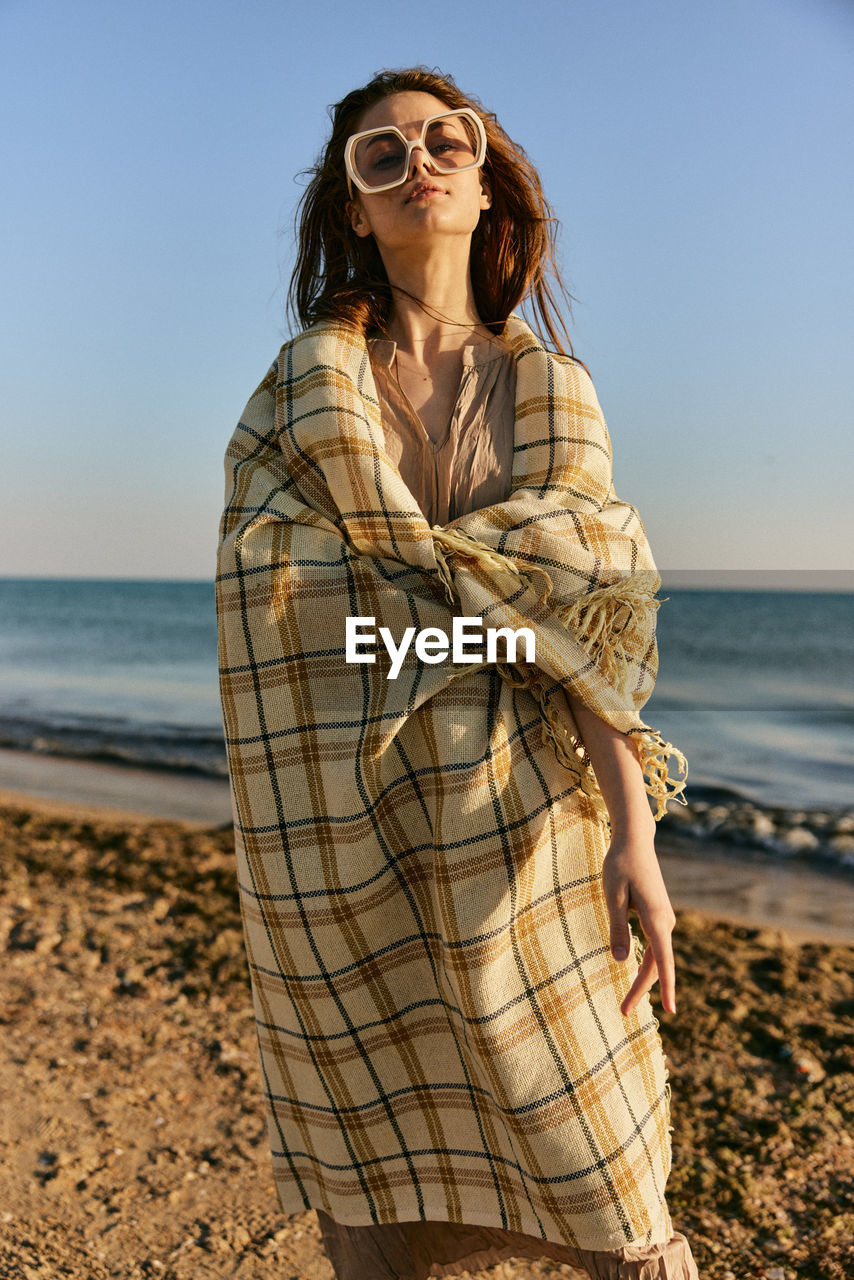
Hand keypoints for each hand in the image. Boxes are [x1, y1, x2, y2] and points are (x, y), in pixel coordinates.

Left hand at [602, 831, 676, 1017]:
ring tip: (627, 1002)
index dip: (666, 988)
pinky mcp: (658, 915)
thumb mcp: (612, 896)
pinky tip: (637, 975)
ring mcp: (664, 919)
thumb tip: (621, 962)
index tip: (670, 1012)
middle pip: (657, 964)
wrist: (635, 841)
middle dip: (641, 989)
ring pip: (657, 957)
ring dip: (644, 979)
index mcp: (655, 919)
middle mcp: (665, 921)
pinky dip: (647, 964)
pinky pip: (655, 947)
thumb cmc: (620, 864)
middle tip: (623, 1012)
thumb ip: (617, 928)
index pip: (663, 961)